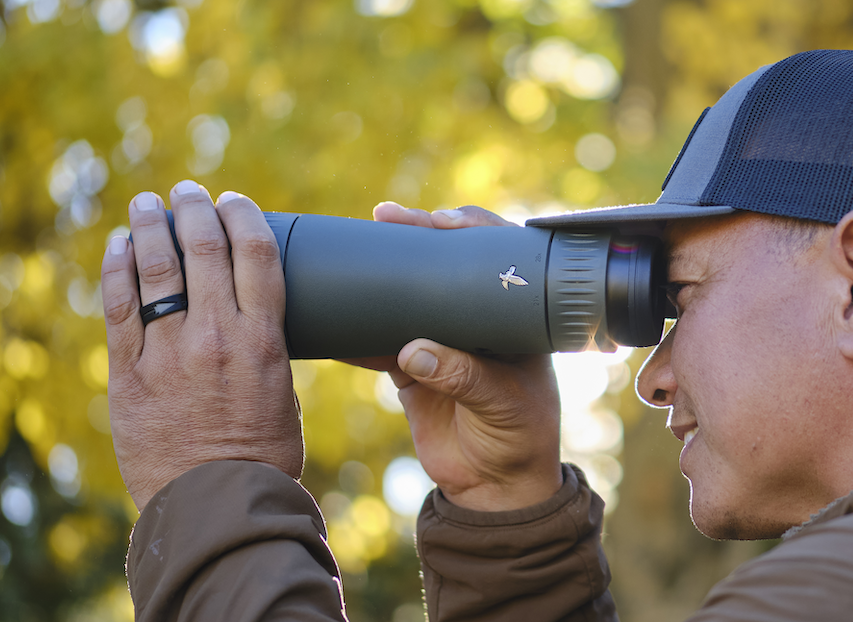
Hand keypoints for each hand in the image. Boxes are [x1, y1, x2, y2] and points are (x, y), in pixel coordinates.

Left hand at [100, 180, 301, 510]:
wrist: (215, 507)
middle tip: (186, 191)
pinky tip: (118, 247)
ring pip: (155, 268)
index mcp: (263, 340)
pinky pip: (118, 306)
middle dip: (193, 209)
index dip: (243, 216)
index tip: (233, 200)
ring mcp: (168, 353)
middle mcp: (215, 336)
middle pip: (203, 249)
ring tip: (145, 204)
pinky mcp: (128, 374)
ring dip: (149, 227)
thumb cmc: (262, 460)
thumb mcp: (283, 396)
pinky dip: (116, 268)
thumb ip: (264, 353)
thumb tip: (251, 324)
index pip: (255, 254)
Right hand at [345, 203, 562, 511]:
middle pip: (447, 263)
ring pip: (409, 293)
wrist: (494, 488)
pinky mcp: (410, 368)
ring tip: (356, 244)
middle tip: (388, 215)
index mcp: (514, 316)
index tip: (439, 221)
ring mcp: (442, 339)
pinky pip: (378, 340)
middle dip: (417, 235)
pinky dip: (355, 329)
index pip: (497, 257)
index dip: (471, 230)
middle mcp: (478, 319)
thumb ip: (464, 377)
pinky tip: (332, 312)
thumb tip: (413, 351)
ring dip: (383, 272)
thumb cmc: (520, 439)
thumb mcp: (502, 404)